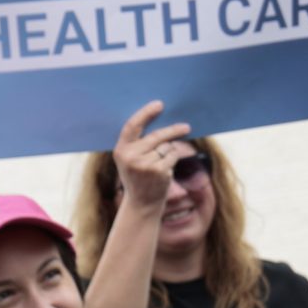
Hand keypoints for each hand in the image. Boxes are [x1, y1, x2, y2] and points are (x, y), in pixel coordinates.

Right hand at [112, 100, 192, 217]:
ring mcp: (144, 164)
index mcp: (121, 150)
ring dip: (170, 151)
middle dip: (174, 130)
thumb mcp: (131, 159)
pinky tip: (166, 170)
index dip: (146, 113)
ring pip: (167, 146)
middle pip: (157, 135)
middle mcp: (131, 156)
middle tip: (186, 127)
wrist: (142, 203)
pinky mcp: (158, 171)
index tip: (159, 104)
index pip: (132, 126)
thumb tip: (161, 120)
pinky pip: (173, 155)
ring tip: (162, 164)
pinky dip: (173, 159)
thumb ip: (139, 143)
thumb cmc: (139, 177)